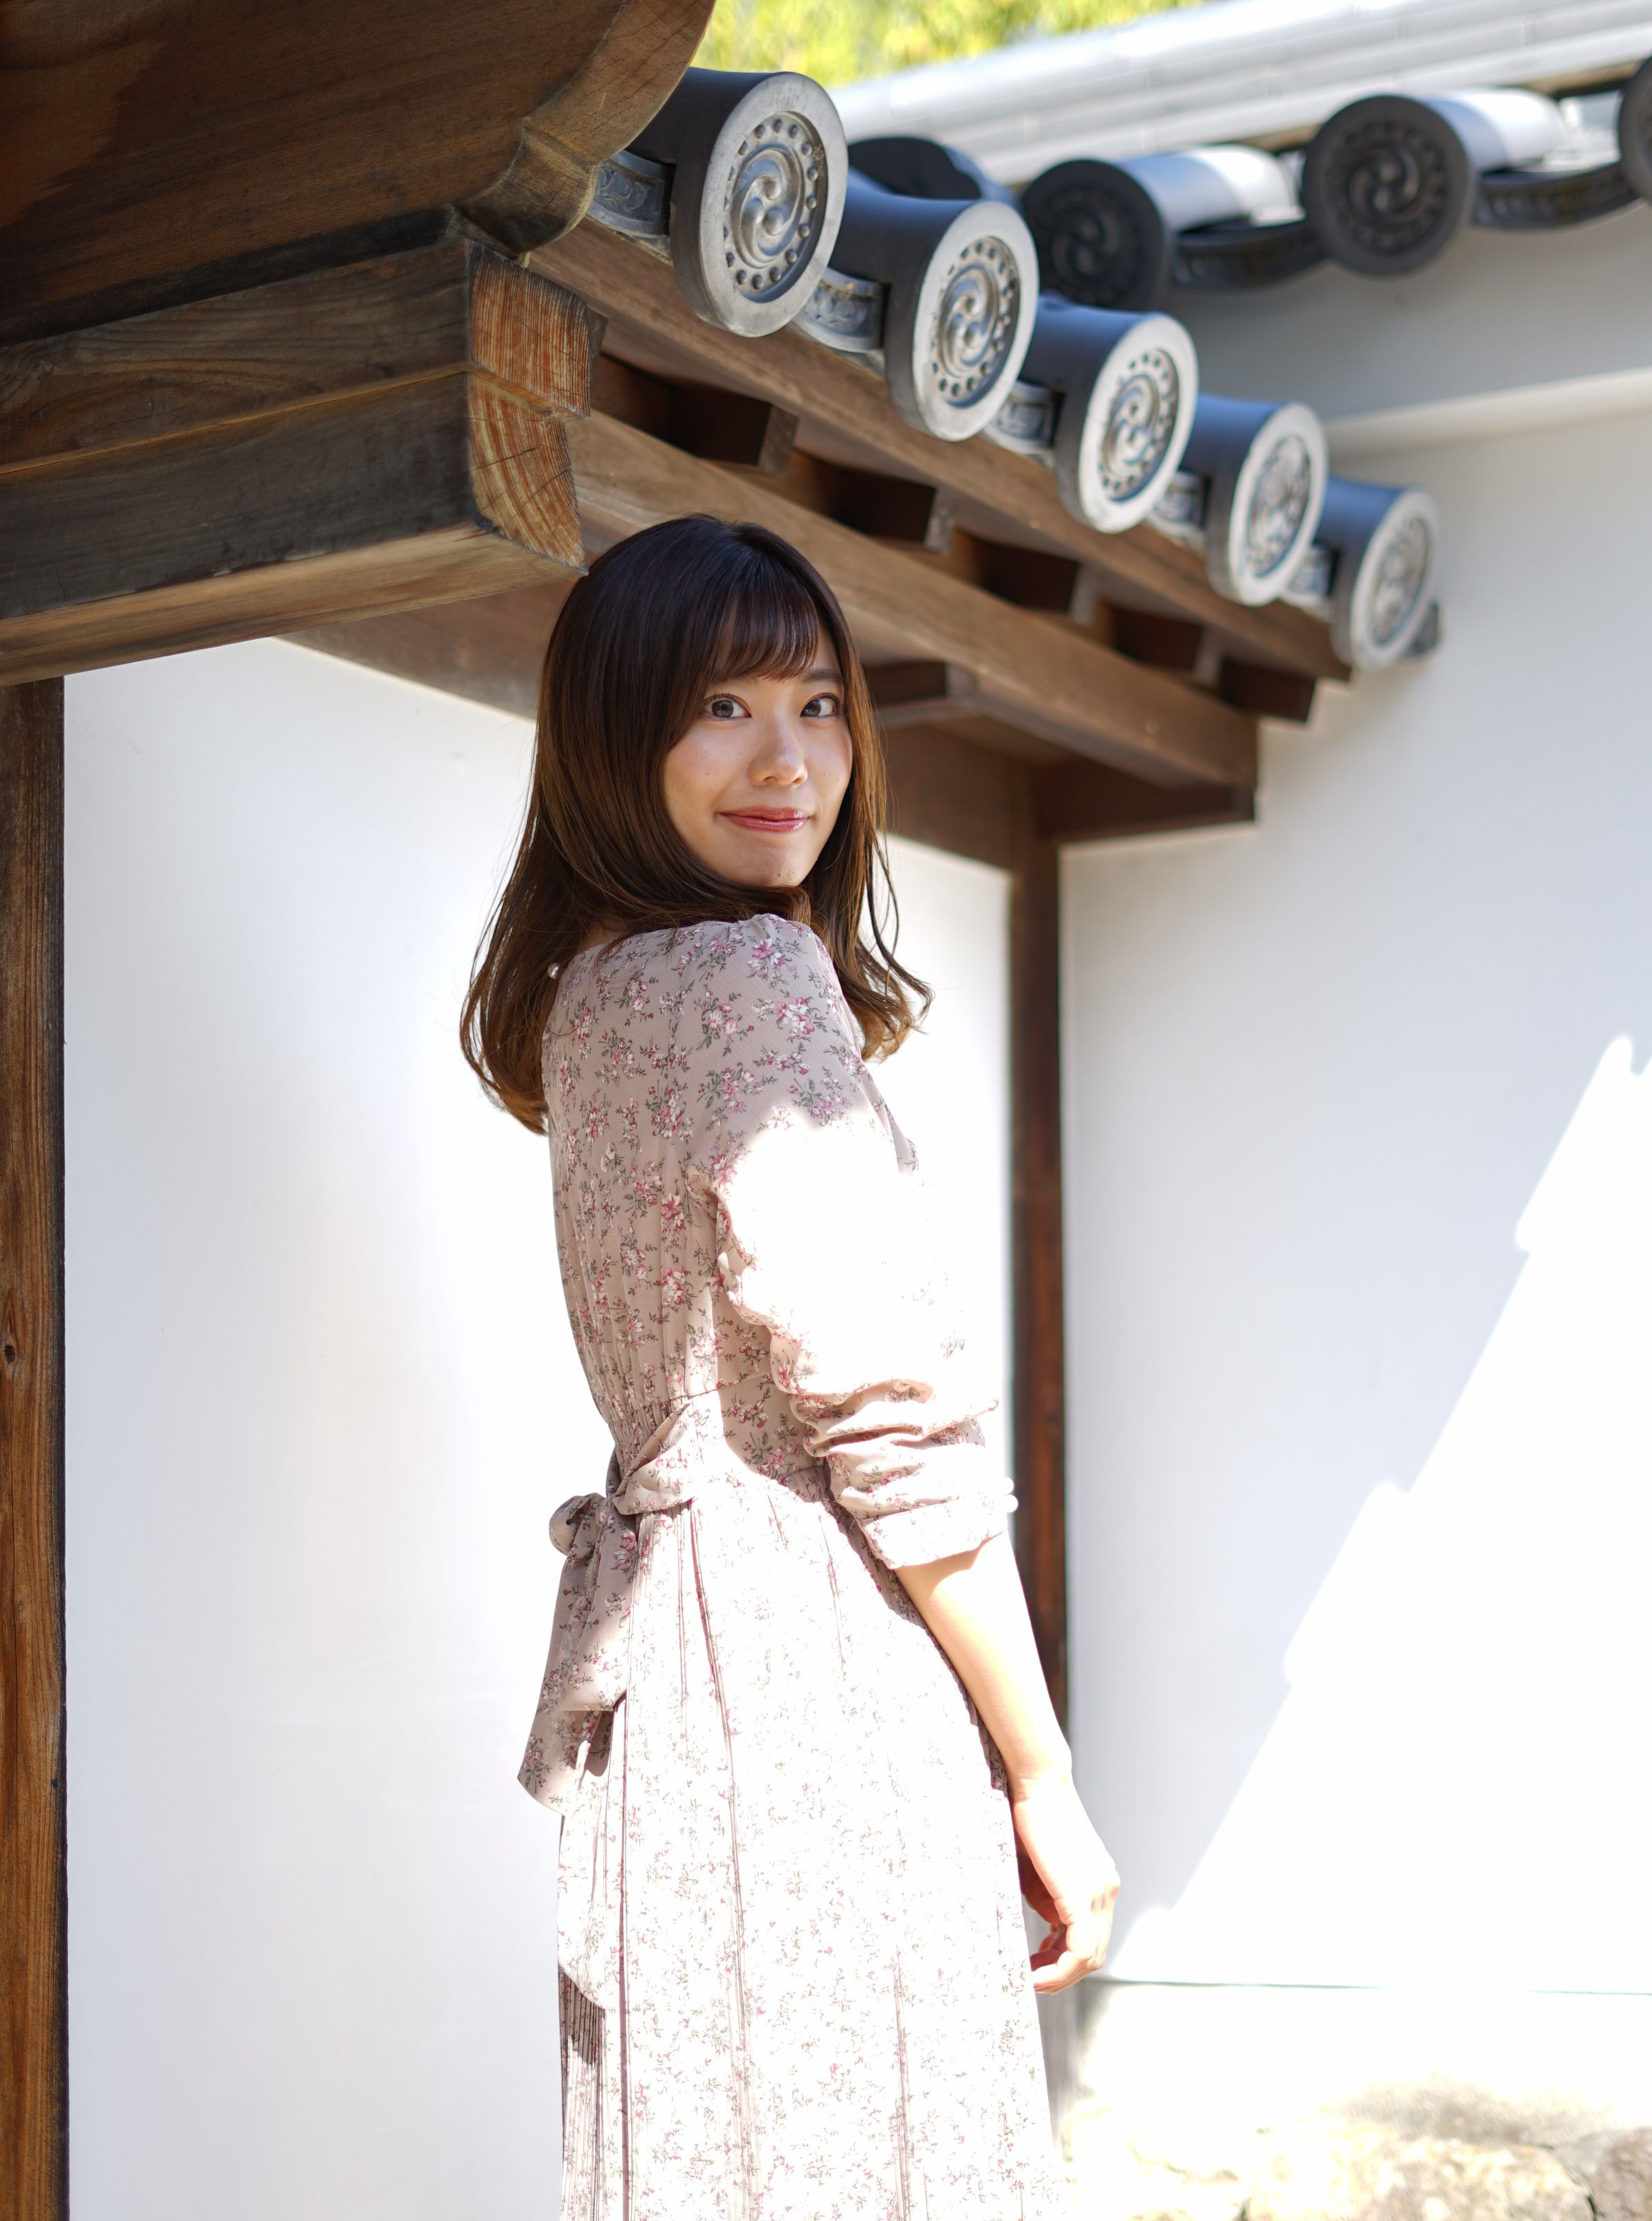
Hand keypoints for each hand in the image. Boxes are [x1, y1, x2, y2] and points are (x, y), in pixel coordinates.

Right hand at [1012, 1773, 1119, 1993]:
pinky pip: (1078, 1950)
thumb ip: (1049, 1898)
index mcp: (1100, 1881)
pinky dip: (1058, 1970)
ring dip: (1058, 1976)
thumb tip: (1050, 1926)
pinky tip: (1033, 1974)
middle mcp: (1106, 1889)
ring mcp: (1099, 1892)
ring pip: (1088, 1957)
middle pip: (1094, 1953)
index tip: (1037, 1963)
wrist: (1037, 1782)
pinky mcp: (1081, 1895)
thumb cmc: (1031, 1816)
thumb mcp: (1041, 1868)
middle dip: (1062, 1973)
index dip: (1066, 1958)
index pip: (1092, 1935)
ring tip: (1029, 1979)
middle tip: (1030, 1978)